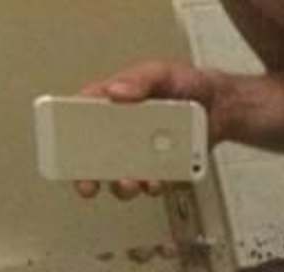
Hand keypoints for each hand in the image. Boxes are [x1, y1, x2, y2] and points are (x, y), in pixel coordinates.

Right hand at [74, 61, 222, 200]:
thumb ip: (140, 80)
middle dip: (86, 175)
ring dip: (121, 185)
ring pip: (121, 176)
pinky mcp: (162, 168)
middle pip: (95, 156)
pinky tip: (155, 182)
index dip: (67, 132)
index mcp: (113, 105)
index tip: (61, 146)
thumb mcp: (162, 72)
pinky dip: (151, 186)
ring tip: (129, 182)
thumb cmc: (187, 84)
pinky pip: (152, 183)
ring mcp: (141, 154)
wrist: (222, 106)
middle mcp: (123, 132)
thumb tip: (116, 92)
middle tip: (87, 185)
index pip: (82, 117)